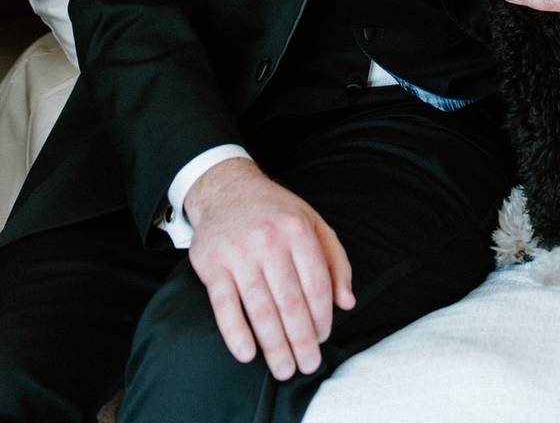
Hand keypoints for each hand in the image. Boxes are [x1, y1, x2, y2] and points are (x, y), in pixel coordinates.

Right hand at [184, 158, 355, 380]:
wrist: (227, 190)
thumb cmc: (277, 214)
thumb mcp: (315, 225)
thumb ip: (336, 262)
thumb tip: (347, 303)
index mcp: (298, 232)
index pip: (316, 285)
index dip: (322, 317)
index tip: (324, 339)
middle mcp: (268, 241)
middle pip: (290, 302)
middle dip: (301, 339)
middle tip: (307, 365)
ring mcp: (238, 253)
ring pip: (260, 309)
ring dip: (273, 345)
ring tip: (283, 369)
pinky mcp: (211, 265)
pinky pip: (224, 306)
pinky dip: (235, 333)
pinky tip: (247, 354)